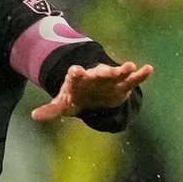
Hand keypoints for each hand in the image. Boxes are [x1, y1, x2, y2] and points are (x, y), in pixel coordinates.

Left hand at [30, 60, 152, 122]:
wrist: (91, 94)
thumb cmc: (76, 98)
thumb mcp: (63, 105)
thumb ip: (51, 110)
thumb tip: (34, 116)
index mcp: (78, 79)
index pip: (75, 75)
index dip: (75, 73)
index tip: (75, 70)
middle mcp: (94, 76)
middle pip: (98, 72)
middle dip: (102, 71)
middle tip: (106, 69)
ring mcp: (109, 78)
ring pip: (116, 73)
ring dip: (123, 69)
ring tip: (131, 65)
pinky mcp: (122, 84)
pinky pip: (132, 79)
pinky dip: (140, 74)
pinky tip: (149, 68)